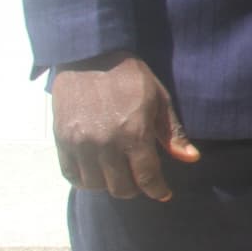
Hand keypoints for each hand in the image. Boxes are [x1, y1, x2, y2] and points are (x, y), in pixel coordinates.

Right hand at [52, 55, 199, 199]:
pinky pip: (71, 175)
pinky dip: (84, 179)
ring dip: (109, 184)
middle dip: (134, 189)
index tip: (163, 193)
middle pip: (120, 188)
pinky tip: (95, 172)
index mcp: (134, 133)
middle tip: (139, 180)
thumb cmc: (130, 77)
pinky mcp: (61, 140)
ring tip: (117, 174)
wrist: (88, 57)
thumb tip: (190, 158)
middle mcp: (105, 143)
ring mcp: (80, 144)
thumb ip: (172, 132)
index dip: (157, 190)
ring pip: (95, 185)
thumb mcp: (159, 99)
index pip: (146, 177)